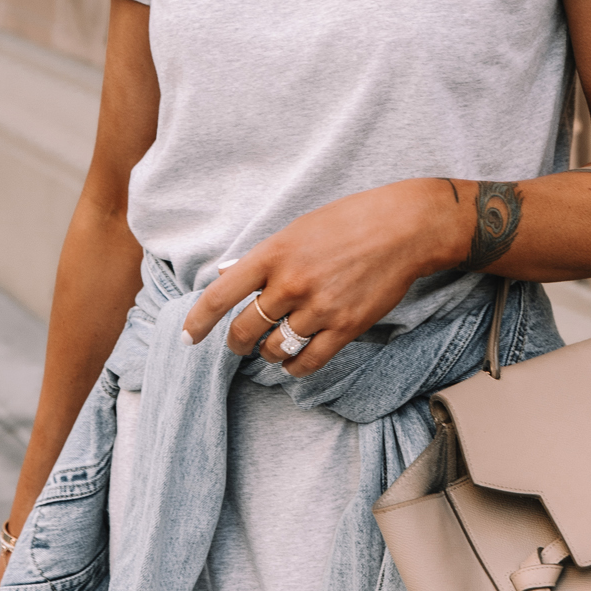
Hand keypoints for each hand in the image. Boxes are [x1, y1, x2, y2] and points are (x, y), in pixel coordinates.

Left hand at [183, 179, 471, 375]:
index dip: (198, 321)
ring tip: (272, 348)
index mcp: (273, 253)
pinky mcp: (345, 327)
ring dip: (267, 353)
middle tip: (239, 344)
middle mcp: (291, 283)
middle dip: (236, 343)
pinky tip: (292, 363)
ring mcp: (318, 307)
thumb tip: (226, 276)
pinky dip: (293, 368)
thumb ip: (263, 257)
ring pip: (274, 348)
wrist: (403, 228)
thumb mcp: (298, 229)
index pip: (220, 295)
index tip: (187, 337)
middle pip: (245, 329)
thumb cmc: (349, 221)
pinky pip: (307, 362)